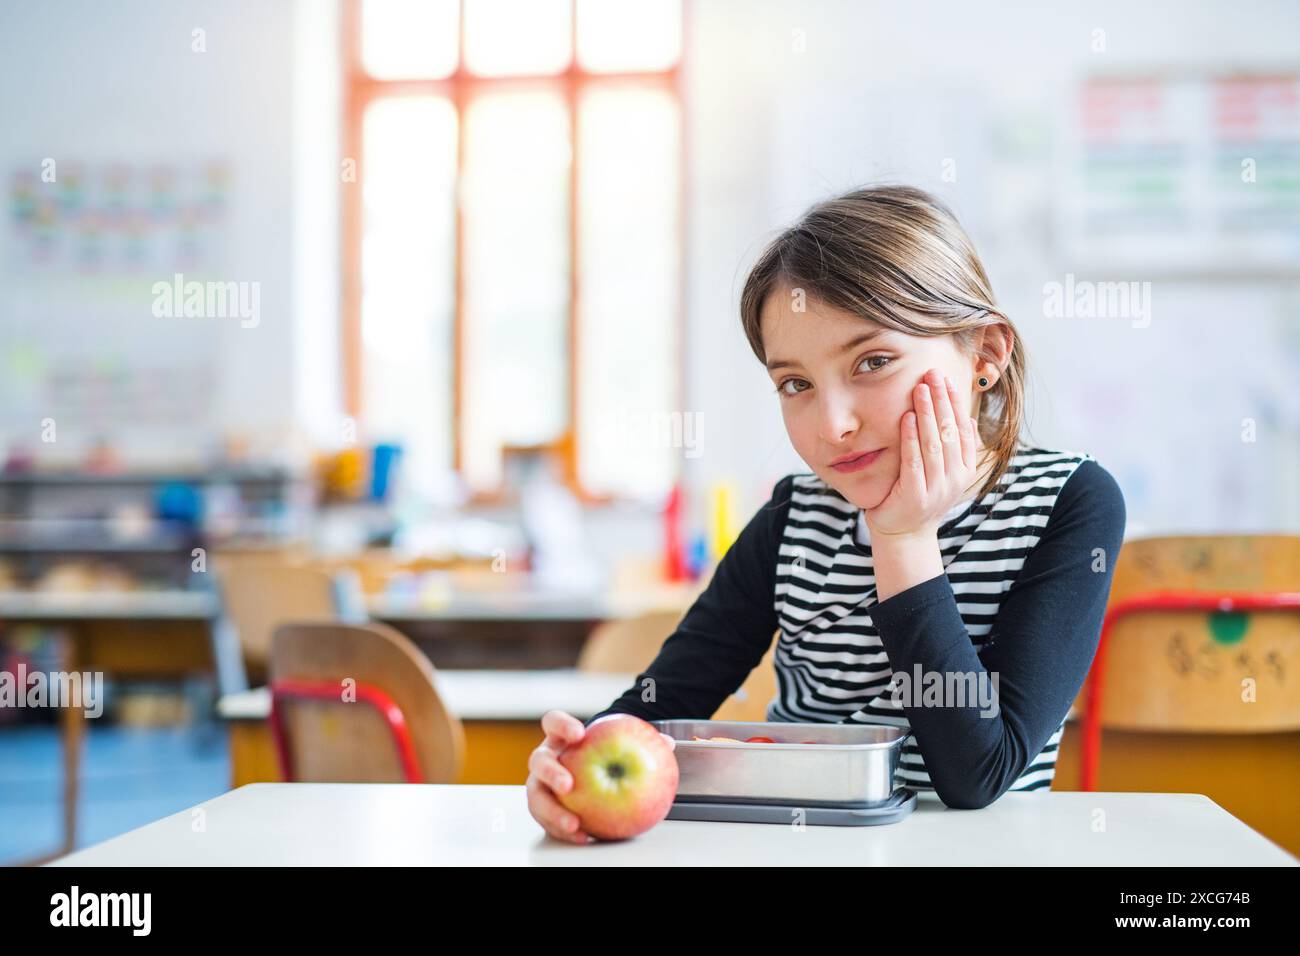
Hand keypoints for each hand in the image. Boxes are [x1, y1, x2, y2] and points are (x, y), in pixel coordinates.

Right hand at [525, 709, 675, 844]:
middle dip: (551, 772)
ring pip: (536, 796)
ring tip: (573, 823)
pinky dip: (564, 830)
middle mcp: (547, 759)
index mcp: (561, 738)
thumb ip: (640, 743)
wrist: (595, 777)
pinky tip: (583, 836)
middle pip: (539, 761)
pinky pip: (549, 821)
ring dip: (552, 811)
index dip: (561, 725)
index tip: (579, 734)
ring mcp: (543, 785)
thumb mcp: (621, 747)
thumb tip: (668, 743)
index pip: (553, 722)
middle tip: (568, 785)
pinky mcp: (546, 809)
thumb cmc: (605, 757)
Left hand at [863, 367, 981, 538]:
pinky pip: (914, 461)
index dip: (955, 402)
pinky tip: (907, 418)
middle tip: (932, 374)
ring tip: (920, 389)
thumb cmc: (919, 495)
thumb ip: (954, 448)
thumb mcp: (942, 471)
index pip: (962, 428)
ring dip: (928, 413)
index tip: (946, 378)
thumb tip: (967, 418)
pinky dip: (911, 438)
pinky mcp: (915, 496)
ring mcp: (936, 488)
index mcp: (965, 469)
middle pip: (950, 431)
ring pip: (934, 443)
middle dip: (942, 400)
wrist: (904, 534)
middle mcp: (955, 478)